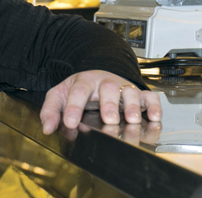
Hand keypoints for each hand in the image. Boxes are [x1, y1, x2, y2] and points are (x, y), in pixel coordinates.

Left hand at [39, 70, 161, 134]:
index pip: (78, 91)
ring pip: (130, 92)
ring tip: (132, 120)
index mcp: (83, 81)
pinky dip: (154, 106)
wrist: (96, 74)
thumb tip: (47, 128)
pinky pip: (150, 97)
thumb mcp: (60, 95)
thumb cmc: (78, 89)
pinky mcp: (138, 94)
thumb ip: (51, 110)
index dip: (74, 107)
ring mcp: (123, 87)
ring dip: (133, 106)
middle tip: (109, 119)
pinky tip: (154, 117)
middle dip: (109, 104)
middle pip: (108, 88)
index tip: (70, 123)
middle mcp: (105, 83)